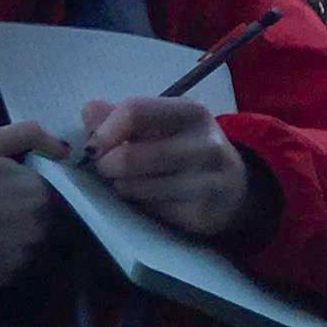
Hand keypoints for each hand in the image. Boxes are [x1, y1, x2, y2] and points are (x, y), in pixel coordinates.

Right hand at [0, 121, 64, 291]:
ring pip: (35, 244)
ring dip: (21, 235)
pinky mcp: (5, 277)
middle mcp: (38, 229)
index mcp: (39, 193)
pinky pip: (17, 264)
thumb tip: (65, 148)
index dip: (34, 187)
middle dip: (30, 211)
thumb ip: (32, 135)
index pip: (56, 192)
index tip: (10, 185)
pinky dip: (5, 255)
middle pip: (49, 220)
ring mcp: (22, 257)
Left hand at [78, 98, 254, 240]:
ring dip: (120, 186)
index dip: (104, 130)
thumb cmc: (188, 148)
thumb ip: (123, 116)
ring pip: (135, 187)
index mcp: (192, 113)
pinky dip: (140, 204)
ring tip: (129, 181)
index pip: (135, 111)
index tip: (91, 146)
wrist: (238, 188)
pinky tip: (150, 197)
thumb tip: (89, 111)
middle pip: (129, 157)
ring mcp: (207, 183)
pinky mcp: (201, 215)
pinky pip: (150, 210)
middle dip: (106, 164)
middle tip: (105, 167)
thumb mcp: (164, 123)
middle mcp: (205, 145)